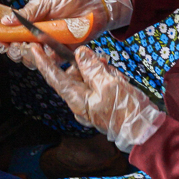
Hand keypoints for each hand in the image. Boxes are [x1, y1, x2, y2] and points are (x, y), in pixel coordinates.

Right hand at [0, 0, 134, 62]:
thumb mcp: (45, 1)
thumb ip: (26, 13)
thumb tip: (6, 21)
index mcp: (31, 21)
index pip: (12, 34)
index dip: (5, 40)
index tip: (1, 41)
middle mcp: (39, 34)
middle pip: (20, 50)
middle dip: (15, 50)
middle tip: (17, 44)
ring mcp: (52, 43)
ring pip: (34, 58)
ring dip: (29, 54)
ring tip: (32, 45)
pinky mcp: (65, 50)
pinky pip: (53, 61)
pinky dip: (48, 58)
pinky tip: (47, 49)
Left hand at [25, 44, 164, 151]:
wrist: (144, 132)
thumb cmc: (127, 111)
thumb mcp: (109, 84)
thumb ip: (92, 68)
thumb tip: (80, 53)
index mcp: (76, 99)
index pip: (54, 76)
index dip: (43, 61)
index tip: (34, 46)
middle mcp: (79, 102)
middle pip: (74, 74)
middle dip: (86, 64)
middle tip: (101, 60)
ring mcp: (90, 104)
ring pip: (89, 78)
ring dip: (101, 71)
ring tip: (116, 76)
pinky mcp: (101, 104)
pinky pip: (100, 86)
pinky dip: (108, 79)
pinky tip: (120, 82)